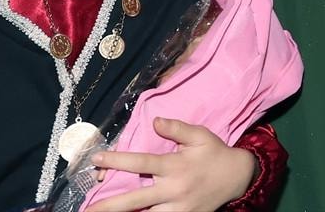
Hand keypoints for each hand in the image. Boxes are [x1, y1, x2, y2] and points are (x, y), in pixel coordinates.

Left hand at [86, 117, 256, 211]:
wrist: (237, 178)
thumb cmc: (214, 153)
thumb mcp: (199, 135)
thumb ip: (177, 129)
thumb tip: (155, 121)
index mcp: (175, 166)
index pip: (141, 163)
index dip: (117, 161)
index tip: (96, 159)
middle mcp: (173, 189)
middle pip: (135, 199)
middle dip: (109, 206)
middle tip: (86, 211)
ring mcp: (177, 208)